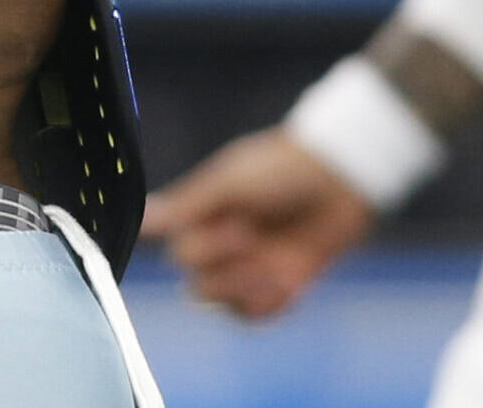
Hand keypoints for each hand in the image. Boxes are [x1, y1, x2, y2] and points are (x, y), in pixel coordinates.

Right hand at [140, 127, 373, 318]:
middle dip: (225, 269)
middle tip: (254, 237)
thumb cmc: (281, 168)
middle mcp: (225, 245)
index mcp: (208, 218)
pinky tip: (287, 284)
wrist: (340, 175)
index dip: (204, 247)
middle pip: (198, 284)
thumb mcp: (229, 183)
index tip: (232, 222)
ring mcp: (252, 267)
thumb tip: (142, 219)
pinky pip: (257, 315)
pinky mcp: (282, 283)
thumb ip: (186, 207)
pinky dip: (267, 305)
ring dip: (245, 289)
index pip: (182, 254)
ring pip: (224, 304)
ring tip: (274, 264)